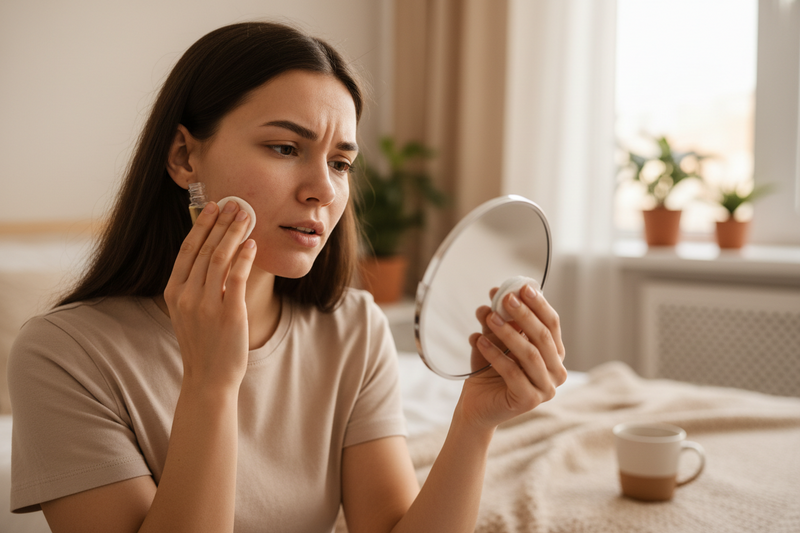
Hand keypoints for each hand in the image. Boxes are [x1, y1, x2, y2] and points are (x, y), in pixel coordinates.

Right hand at [163, 200, 256, 391]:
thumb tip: (212, 253)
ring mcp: (206, 305)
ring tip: (246, 216)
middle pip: (205, 249)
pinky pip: (236, 277)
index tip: (213, 207)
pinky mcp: (229, 313)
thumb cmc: (203, 344)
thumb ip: (195, 285)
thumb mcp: (189, 312)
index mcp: (174, 293)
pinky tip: (252, 244)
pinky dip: (244, 257)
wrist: (208, 379)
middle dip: (221, 223)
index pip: (188, 250)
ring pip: (221, 258)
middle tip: (235, 204)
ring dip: (234, 233)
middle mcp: (187, 296)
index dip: (201, 225)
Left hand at [460, 284, 566, 429]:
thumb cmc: (489, 371)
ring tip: (489, 317)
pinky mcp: (529, 401)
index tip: (522, 287)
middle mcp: (557, 371)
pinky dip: (495, 354)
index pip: (552, 324)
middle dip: (524, 315)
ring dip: (508, 332)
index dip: (538, 304)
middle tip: (506, 299)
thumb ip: (499, 319)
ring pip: (529, 354)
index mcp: (554, 354)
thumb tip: (496, 292)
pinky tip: (479, 340)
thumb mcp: (495, 340)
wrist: (477, 406)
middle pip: (543, 337)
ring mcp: (546, 389)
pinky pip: (513, 372)